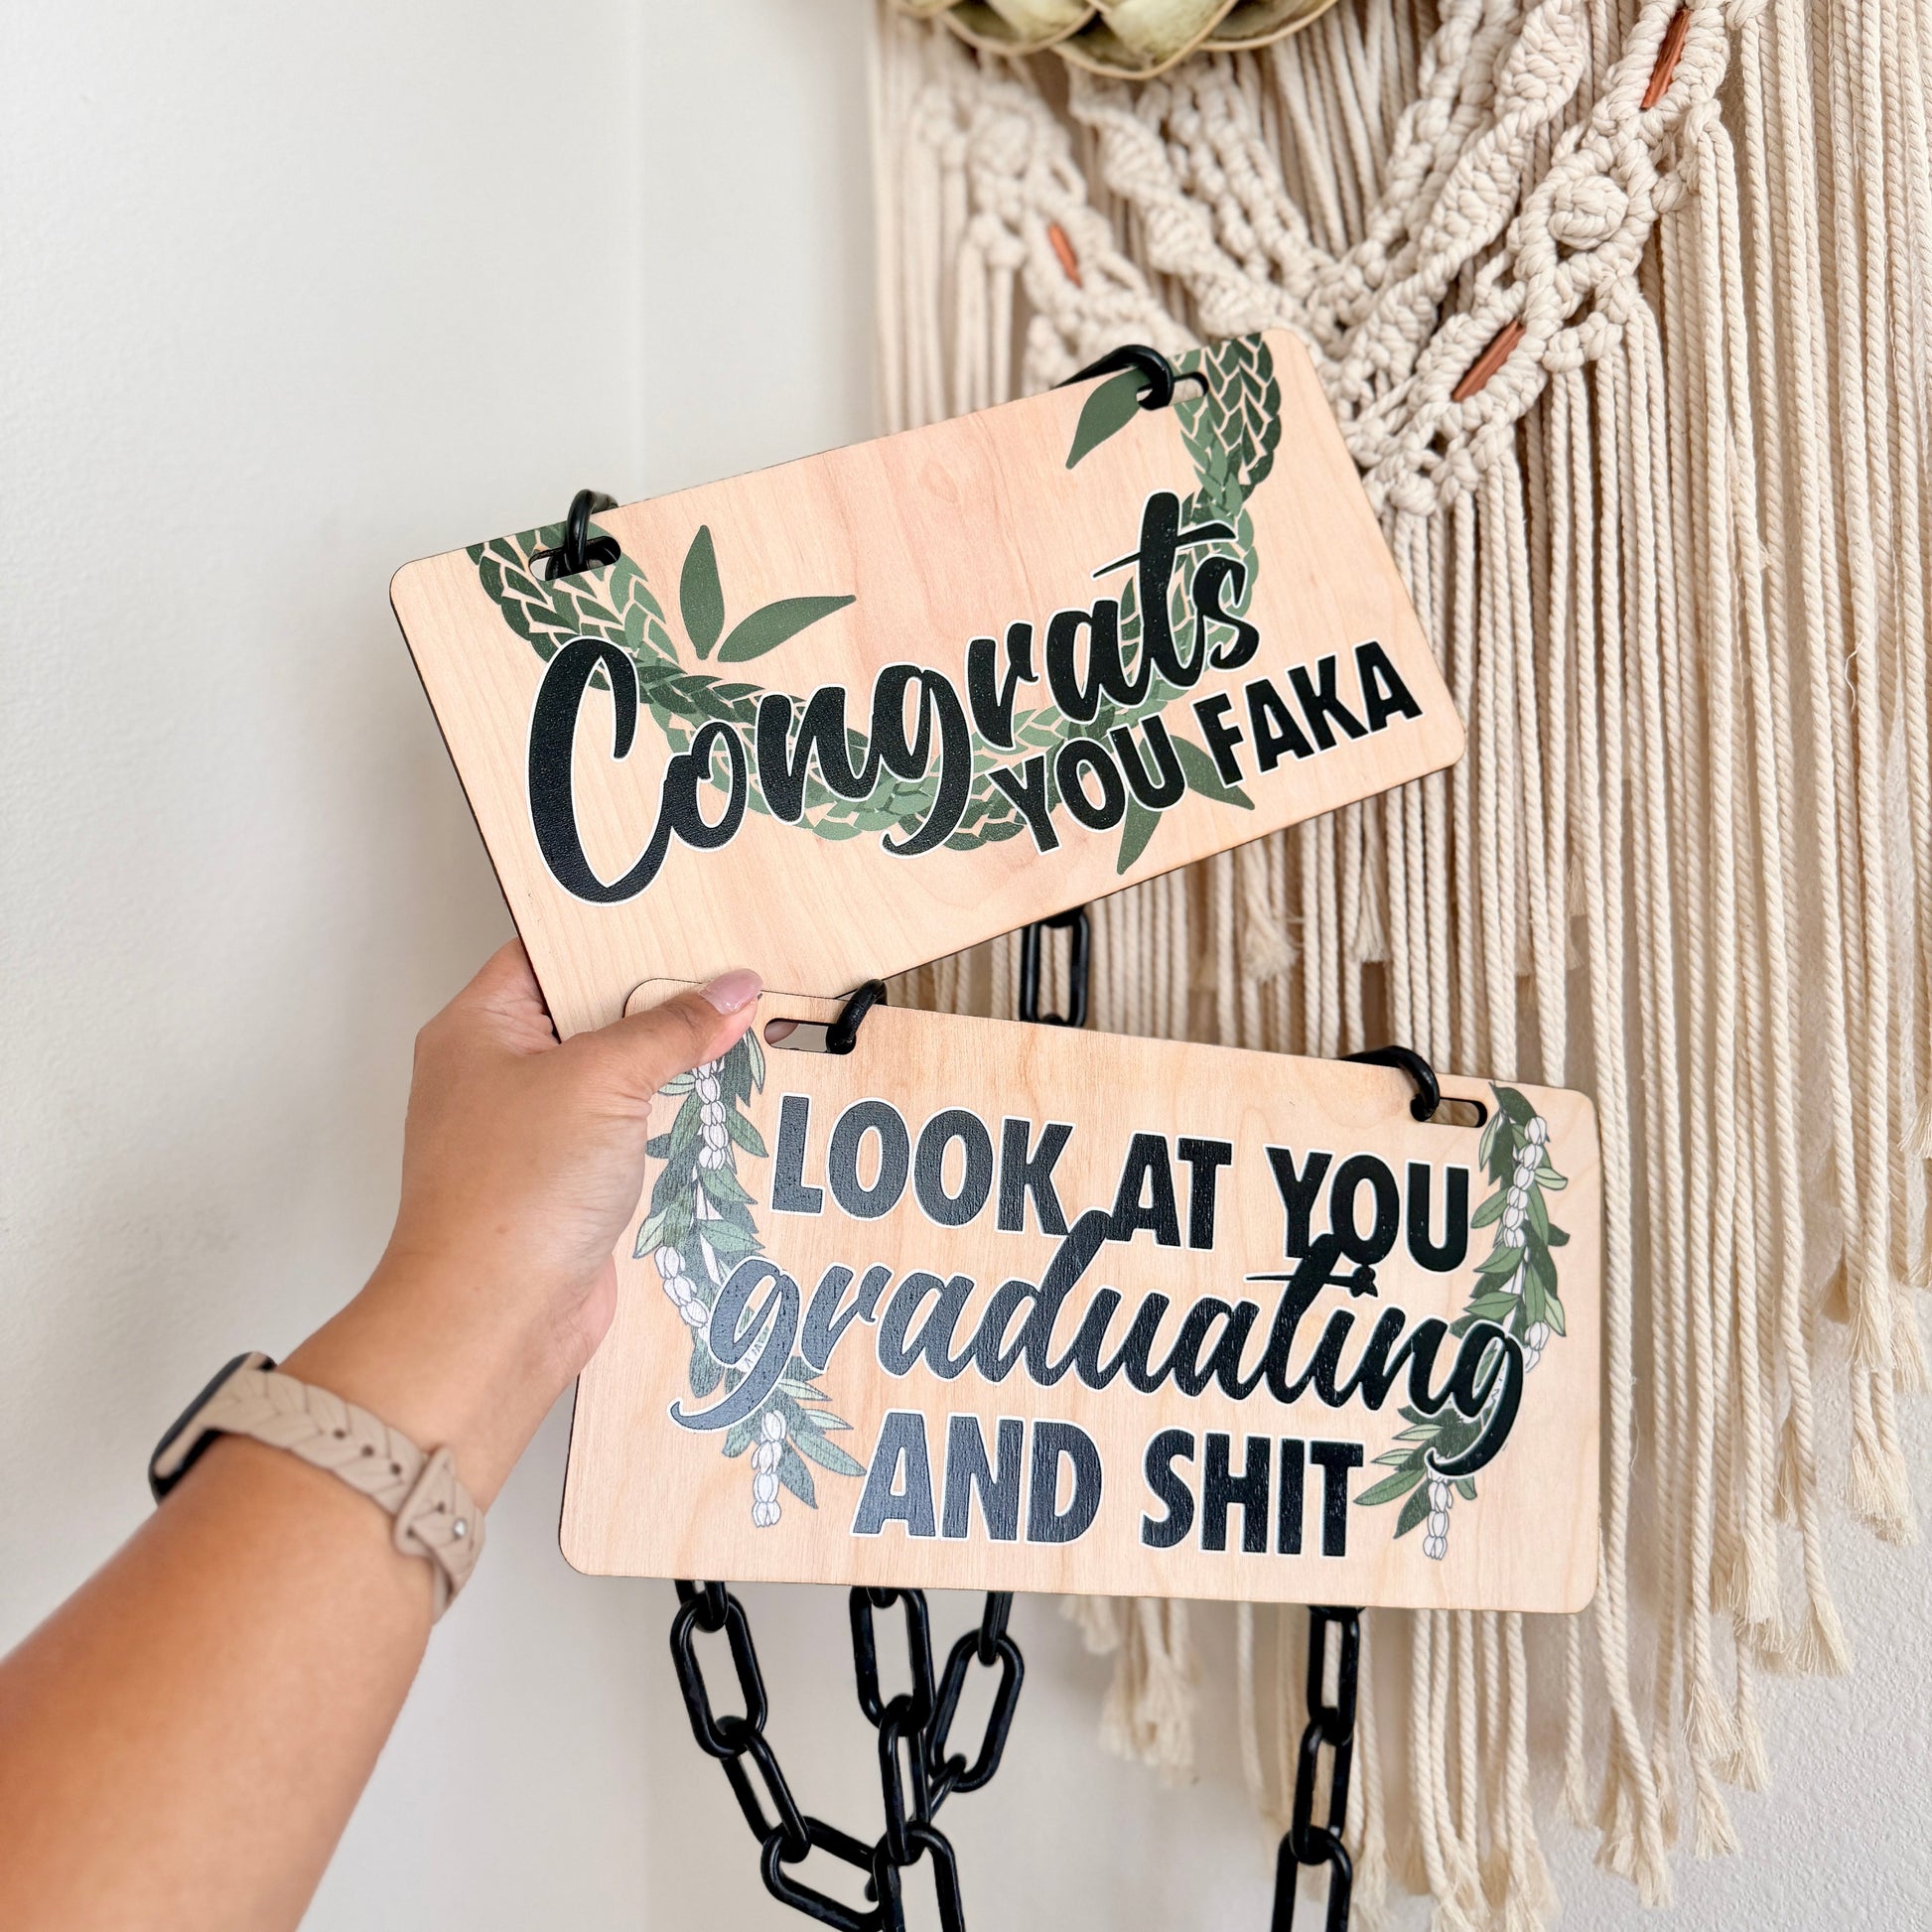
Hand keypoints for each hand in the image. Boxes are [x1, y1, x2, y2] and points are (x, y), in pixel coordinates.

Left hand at [282, 944, 761, 1502]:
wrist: (489, 1321)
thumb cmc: (514, 1193)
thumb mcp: (601, 1081)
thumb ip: (670, 1028)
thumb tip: (731, 989)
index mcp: (478, 1026)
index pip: (548, 949)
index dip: (615, 931)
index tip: (686, 918)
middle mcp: (496, 1072)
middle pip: (587, 1009)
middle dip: (657, 996)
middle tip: (730, 971)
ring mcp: (529, 1131)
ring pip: (611, 1073)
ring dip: (669, 1060)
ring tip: (740, 1027)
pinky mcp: (563, 1183)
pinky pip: (622, 1130)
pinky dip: (666, 1116)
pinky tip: (719, 1101)